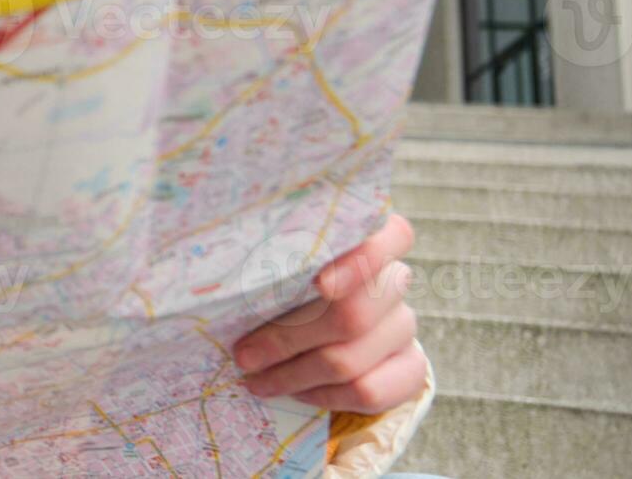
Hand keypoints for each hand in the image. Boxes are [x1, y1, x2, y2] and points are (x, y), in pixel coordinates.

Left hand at [232, 214, 424, 413]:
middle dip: (288, 339)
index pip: (392, 235)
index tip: (319, 285)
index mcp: (368, 239)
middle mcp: (394, 280)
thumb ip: (266, 261)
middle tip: (244, 355)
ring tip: (256, 380)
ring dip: (293, 375)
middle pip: (353, 313)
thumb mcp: (271, 267)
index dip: (362, 260)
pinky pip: (369, 391)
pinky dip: (323, 396)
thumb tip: (221, 275)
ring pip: (350, 359)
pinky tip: (297, 392)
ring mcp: (404, 325)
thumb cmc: (281, 288)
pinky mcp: (410, 367)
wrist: (320, 334)